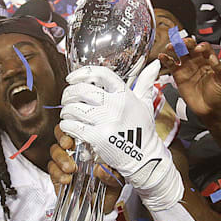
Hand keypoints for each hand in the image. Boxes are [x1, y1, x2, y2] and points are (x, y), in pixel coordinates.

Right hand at [48, 125, 122, 213]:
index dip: (72, 129)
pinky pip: (52, 170)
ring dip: (60, 158)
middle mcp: (75, 151)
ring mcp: (65, 163)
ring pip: (55, 152)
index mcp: (89, 145)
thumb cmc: (110, 185)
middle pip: (61, 136)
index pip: (76, 129)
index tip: (74, 138)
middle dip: (62, 138)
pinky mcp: (57, 176)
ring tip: (70, 169)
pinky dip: (58, 173)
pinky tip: (67, 179)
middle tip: (68, 146)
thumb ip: (111, 174)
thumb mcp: (117, 179)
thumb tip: (101, 169)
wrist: (104, 204)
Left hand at [59, 61, 183, 210]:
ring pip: (73, 108)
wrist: (144, 157)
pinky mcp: (97, 137)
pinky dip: (66, 125)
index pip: (101, 74)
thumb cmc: (142, 129)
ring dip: (66, 111)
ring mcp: (105, 122)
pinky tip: (68, 126)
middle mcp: (115, 105)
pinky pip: (72, 126)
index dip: (82, 73)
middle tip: (66, 98)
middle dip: (68, 93)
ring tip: (67, 114)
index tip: (71, 78)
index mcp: (124, 94)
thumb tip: (155, 62)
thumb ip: (146, 82)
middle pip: (81, 90)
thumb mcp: (145, 103)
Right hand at [159, 37, 220, 117]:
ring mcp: (187, 67)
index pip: (204, 47)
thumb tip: (214, 57)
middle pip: (190, 46)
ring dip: (174, 47)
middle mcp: (197, 61)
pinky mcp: (178, 75)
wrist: (210, 109)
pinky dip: (166, 60)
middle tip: (181, 42)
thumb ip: (220, 68)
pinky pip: (171, 65)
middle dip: (185, 42)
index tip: (198, 49)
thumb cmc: (218, 94)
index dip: (201, 46)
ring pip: (179, 53)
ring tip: (170, 47)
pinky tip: (162, 56)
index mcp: (209, 60)